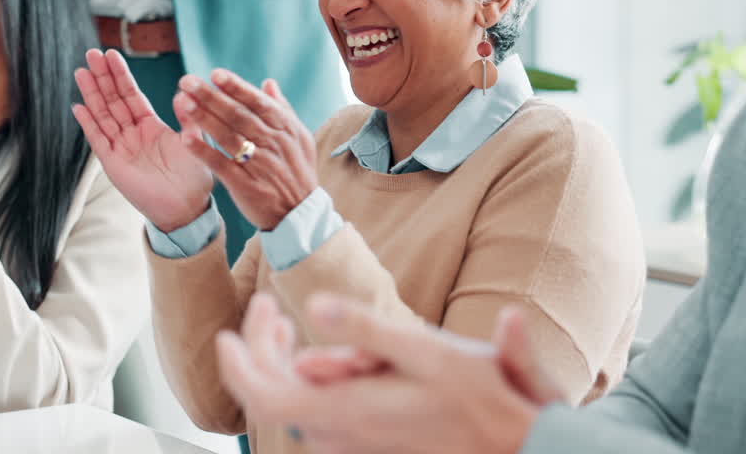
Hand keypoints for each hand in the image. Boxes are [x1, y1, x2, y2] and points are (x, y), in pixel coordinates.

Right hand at [71, 49, 213, 231]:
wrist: (187, 207)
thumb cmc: (194, 177)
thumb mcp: (195, 140)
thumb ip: (189, 117)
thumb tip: (183, 92)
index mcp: (151, 126)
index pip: (132, 94)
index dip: (121, 75)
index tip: (111, 54)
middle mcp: (133, 134)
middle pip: (113, 100)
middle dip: (102, 77)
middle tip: (91, 52)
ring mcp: (121, 148)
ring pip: (103, 115)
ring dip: (91, 94)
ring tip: (81, 71)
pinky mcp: (113, 164)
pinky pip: (98, 140)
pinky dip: (88, 124)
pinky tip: (78, 106)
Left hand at [174, 71, 316, 230]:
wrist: (300, 214)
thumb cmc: (298, 172)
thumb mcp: (299, 138)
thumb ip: (282, 109)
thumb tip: (268, 82)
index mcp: (285, 128)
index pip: (257, 102)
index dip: (236, 87)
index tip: (215, 73)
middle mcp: (272, 143)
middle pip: (238, 115)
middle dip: (211, 96)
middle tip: (187, 81)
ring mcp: (258, 164)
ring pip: (228, 136)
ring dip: (204, 118)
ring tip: (184, 102)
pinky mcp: (245, 185)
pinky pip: (221, 164)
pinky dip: (203, 151)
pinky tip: (185, 139)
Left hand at [215, 293, 545, 453]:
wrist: (518, 449)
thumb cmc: (481, 398)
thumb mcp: (428, 351)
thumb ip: (367, 329)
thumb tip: (316, 305)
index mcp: (346, 411)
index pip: (263, 394)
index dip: (236, 364)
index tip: (226, 331)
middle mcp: (341, 436)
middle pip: (273, 395)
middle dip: (259, 348)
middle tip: (265, 307)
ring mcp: (353, 445)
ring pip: (296, 402)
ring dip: (282, 361)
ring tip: (284, 322)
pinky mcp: (368, 444)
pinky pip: (318, 412)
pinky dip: (308, 380)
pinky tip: (321, 354)